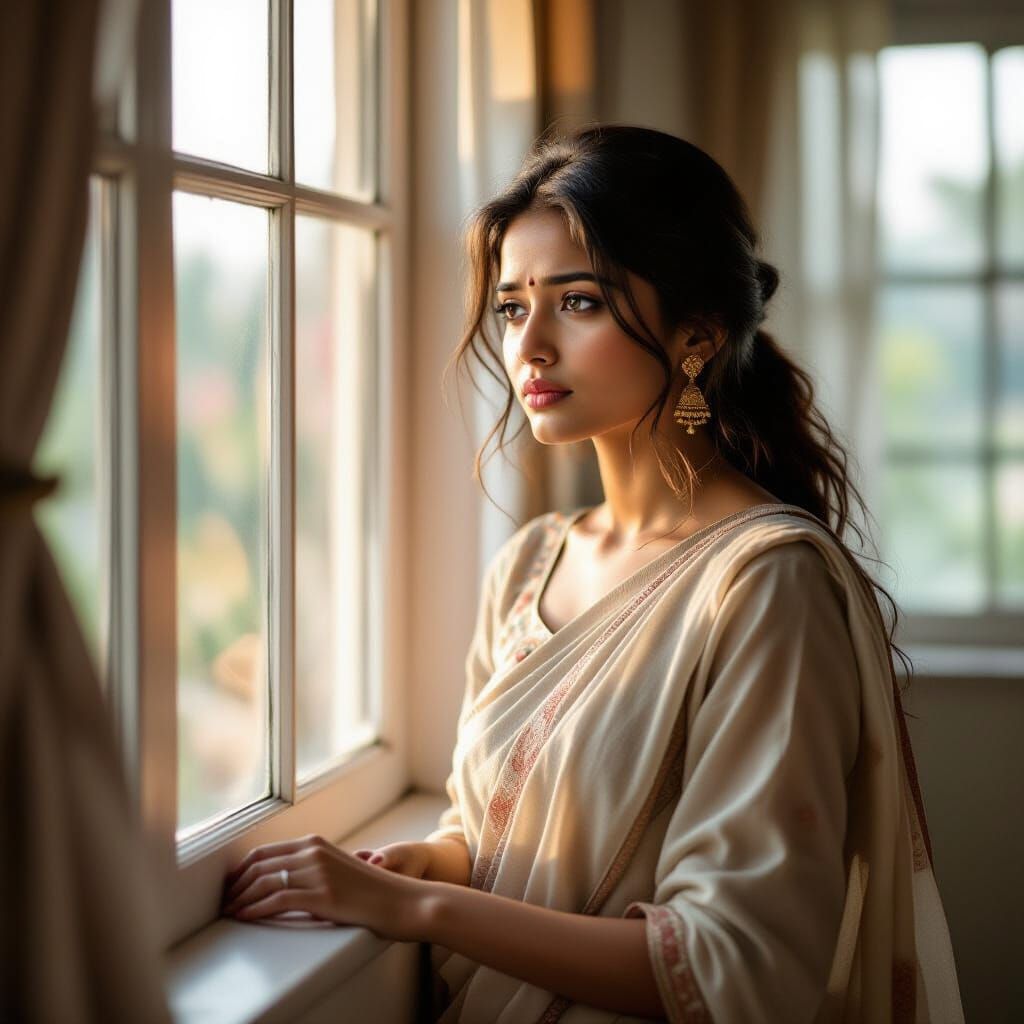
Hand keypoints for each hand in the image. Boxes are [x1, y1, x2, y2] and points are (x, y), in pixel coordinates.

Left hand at [221, 833, 426, 939]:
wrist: (402, 901)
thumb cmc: (372, 892)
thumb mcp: (340, 870)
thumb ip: (314, 869)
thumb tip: (287, 880)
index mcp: (316, 844)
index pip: (266, 852)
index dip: (242, 869)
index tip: (231, 885)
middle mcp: (314, 852)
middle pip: (260, 865)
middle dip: (236, 885)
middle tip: (224, 901)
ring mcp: (317, 872)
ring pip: (264, 882)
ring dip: (241, 899)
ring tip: (230, 912)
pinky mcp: (321, 895)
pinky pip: (277, 900)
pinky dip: (255, 909)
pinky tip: (245, 917)